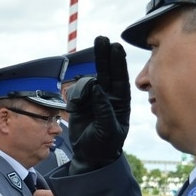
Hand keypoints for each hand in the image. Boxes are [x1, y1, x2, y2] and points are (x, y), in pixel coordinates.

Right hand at [67, 36, 130, 173]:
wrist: (90, 156)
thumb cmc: (106, 145)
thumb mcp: (109, 130)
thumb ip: (104, 109)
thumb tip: (97, 88)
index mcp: (121, 102)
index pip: (121, 78)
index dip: (118, 62)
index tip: (116, 47)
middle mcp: (108, 96)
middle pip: (106, 71)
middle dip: (103, 55)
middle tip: (101, 39)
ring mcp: (94, 98)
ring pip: (87, 82)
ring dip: (83, 90)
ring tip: (79, 106)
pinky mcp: (80, 102)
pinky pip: (75, 92)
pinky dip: (74, 98)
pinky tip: (74, 110)